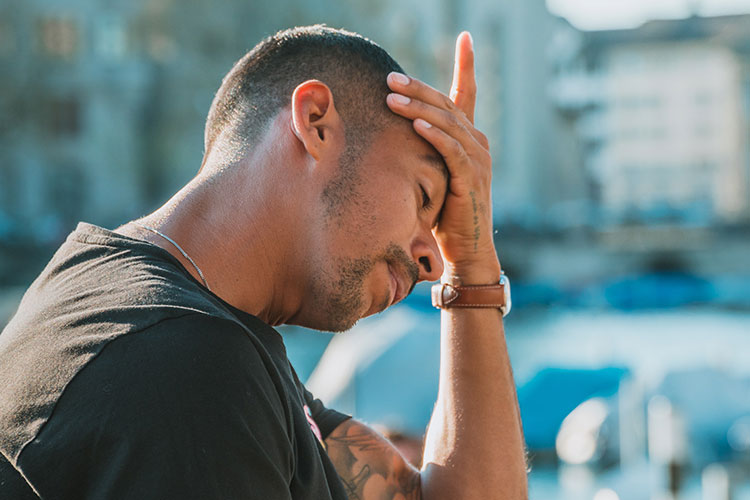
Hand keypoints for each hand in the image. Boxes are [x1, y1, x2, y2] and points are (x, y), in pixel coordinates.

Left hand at [386, 32, 500, 283]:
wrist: (467, 250)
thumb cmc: (445, 215)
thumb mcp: (433, 176)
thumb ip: (423, 152)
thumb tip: (393, 135)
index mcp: (469, 139)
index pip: (468, 94)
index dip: (467, 65)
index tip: (465, 37)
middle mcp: (477, 143)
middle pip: (447, 105)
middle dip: (418, 88)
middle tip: (389, 77)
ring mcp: (478, 160)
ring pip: (447, 123)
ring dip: (418, 108)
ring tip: (390, 97)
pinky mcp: (471, 179)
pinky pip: (451, 150)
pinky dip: (434, 135)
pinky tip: (415, 124)